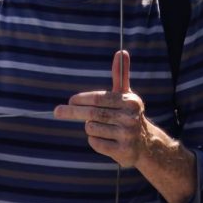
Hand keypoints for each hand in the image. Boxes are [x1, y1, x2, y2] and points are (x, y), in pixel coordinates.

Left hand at [55, 50, 149, 166]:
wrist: (145, 144)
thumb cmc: (129, 114)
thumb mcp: (126, 94)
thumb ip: (121, 74)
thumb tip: (121, 51)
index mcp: (130, 101)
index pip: (101, 98)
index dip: (83, 99)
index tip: (70, 100)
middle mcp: (130, 117)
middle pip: (93, 114)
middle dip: (73, 112)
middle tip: (57, 111)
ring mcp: (127, 135)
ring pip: (92, 128)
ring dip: (90, 127)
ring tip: (102, 127)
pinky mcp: (122, 151)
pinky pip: (96, 143)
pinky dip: (94, 140)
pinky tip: (105, 139)